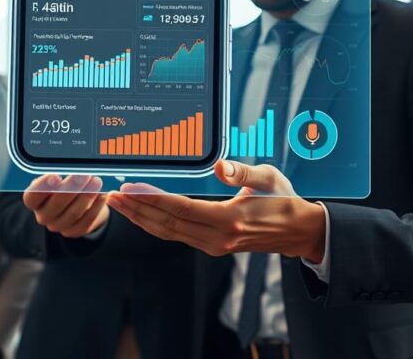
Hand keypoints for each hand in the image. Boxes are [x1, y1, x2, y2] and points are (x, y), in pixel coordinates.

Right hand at [23, 174, 108, 237]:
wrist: (76, 202)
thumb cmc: (64, 183)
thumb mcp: (58, 176)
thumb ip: (61, 172)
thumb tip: (74, 165)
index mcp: (34, 201)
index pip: (32, 196)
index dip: (43, 187)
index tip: (56, 176)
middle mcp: (43, 216)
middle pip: (55, 205)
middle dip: (71, 189)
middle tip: (84, 175)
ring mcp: (59, 226)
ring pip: (73, 213)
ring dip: (86, 196)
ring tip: (96, 182)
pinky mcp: (74, 231)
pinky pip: (86, 220)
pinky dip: (95, 207)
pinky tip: (102, 195)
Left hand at [106, 160, 325, 261]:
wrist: (299, 232)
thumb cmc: (284, 200)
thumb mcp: (269, 179)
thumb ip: (242, 173)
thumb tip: (219, 167)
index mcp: (229, 220)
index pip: (181, 209)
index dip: (153, 199)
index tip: (130, 189)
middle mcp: (217, 237)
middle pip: (167, 224)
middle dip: (137, 210)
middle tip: (112, 196)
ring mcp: (213, 245)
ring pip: (168, 233)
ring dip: (141, 219)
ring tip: (118, 205)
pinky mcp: (212, 245)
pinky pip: (177, 236)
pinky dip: (155, 224)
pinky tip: (141, 214)